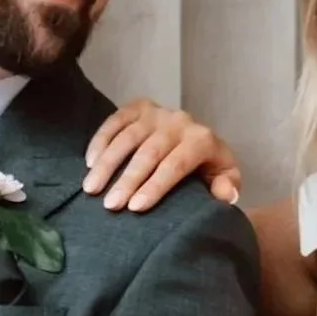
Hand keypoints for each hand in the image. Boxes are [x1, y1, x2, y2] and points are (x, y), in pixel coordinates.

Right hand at [84, 98, 242, 210]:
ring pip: (127, 138)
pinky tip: (89, 163)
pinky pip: (114, 121)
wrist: (198, 138)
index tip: (135, 208)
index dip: (155, 187)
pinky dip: (100, 141)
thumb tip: (225, 195)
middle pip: (148, 153)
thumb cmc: (208, 167)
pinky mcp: (138, 107)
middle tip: (110, 205)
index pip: (175, 165)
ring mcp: (156, 113)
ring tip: (92, 189)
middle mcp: (179, 122)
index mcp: (201, 140)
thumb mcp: (224, 177)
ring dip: (107, 164)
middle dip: (127, 180)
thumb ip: (227, 187)